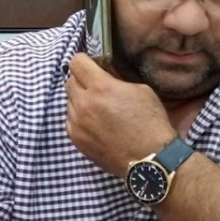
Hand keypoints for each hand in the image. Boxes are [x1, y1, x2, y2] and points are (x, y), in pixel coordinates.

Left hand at [66, 53, 175, 176]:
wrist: (149, 158)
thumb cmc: (150, 124)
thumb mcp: (141, 90)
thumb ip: (117, 79)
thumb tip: (104, 73)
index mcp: (100, 87)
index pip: (76, 62)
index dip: (84, 61)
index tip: (92, 65)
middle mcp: (84, 104)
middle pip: (70, 81)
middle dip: (82, 81)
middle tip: (97, 88)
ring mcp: (77, 123)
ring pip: (69, 102)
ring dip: (81, 101)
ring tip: (99, 110)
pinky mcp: (76, 139)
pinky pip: (71, 121)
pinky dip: (80, 119)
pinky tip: (96, 124)